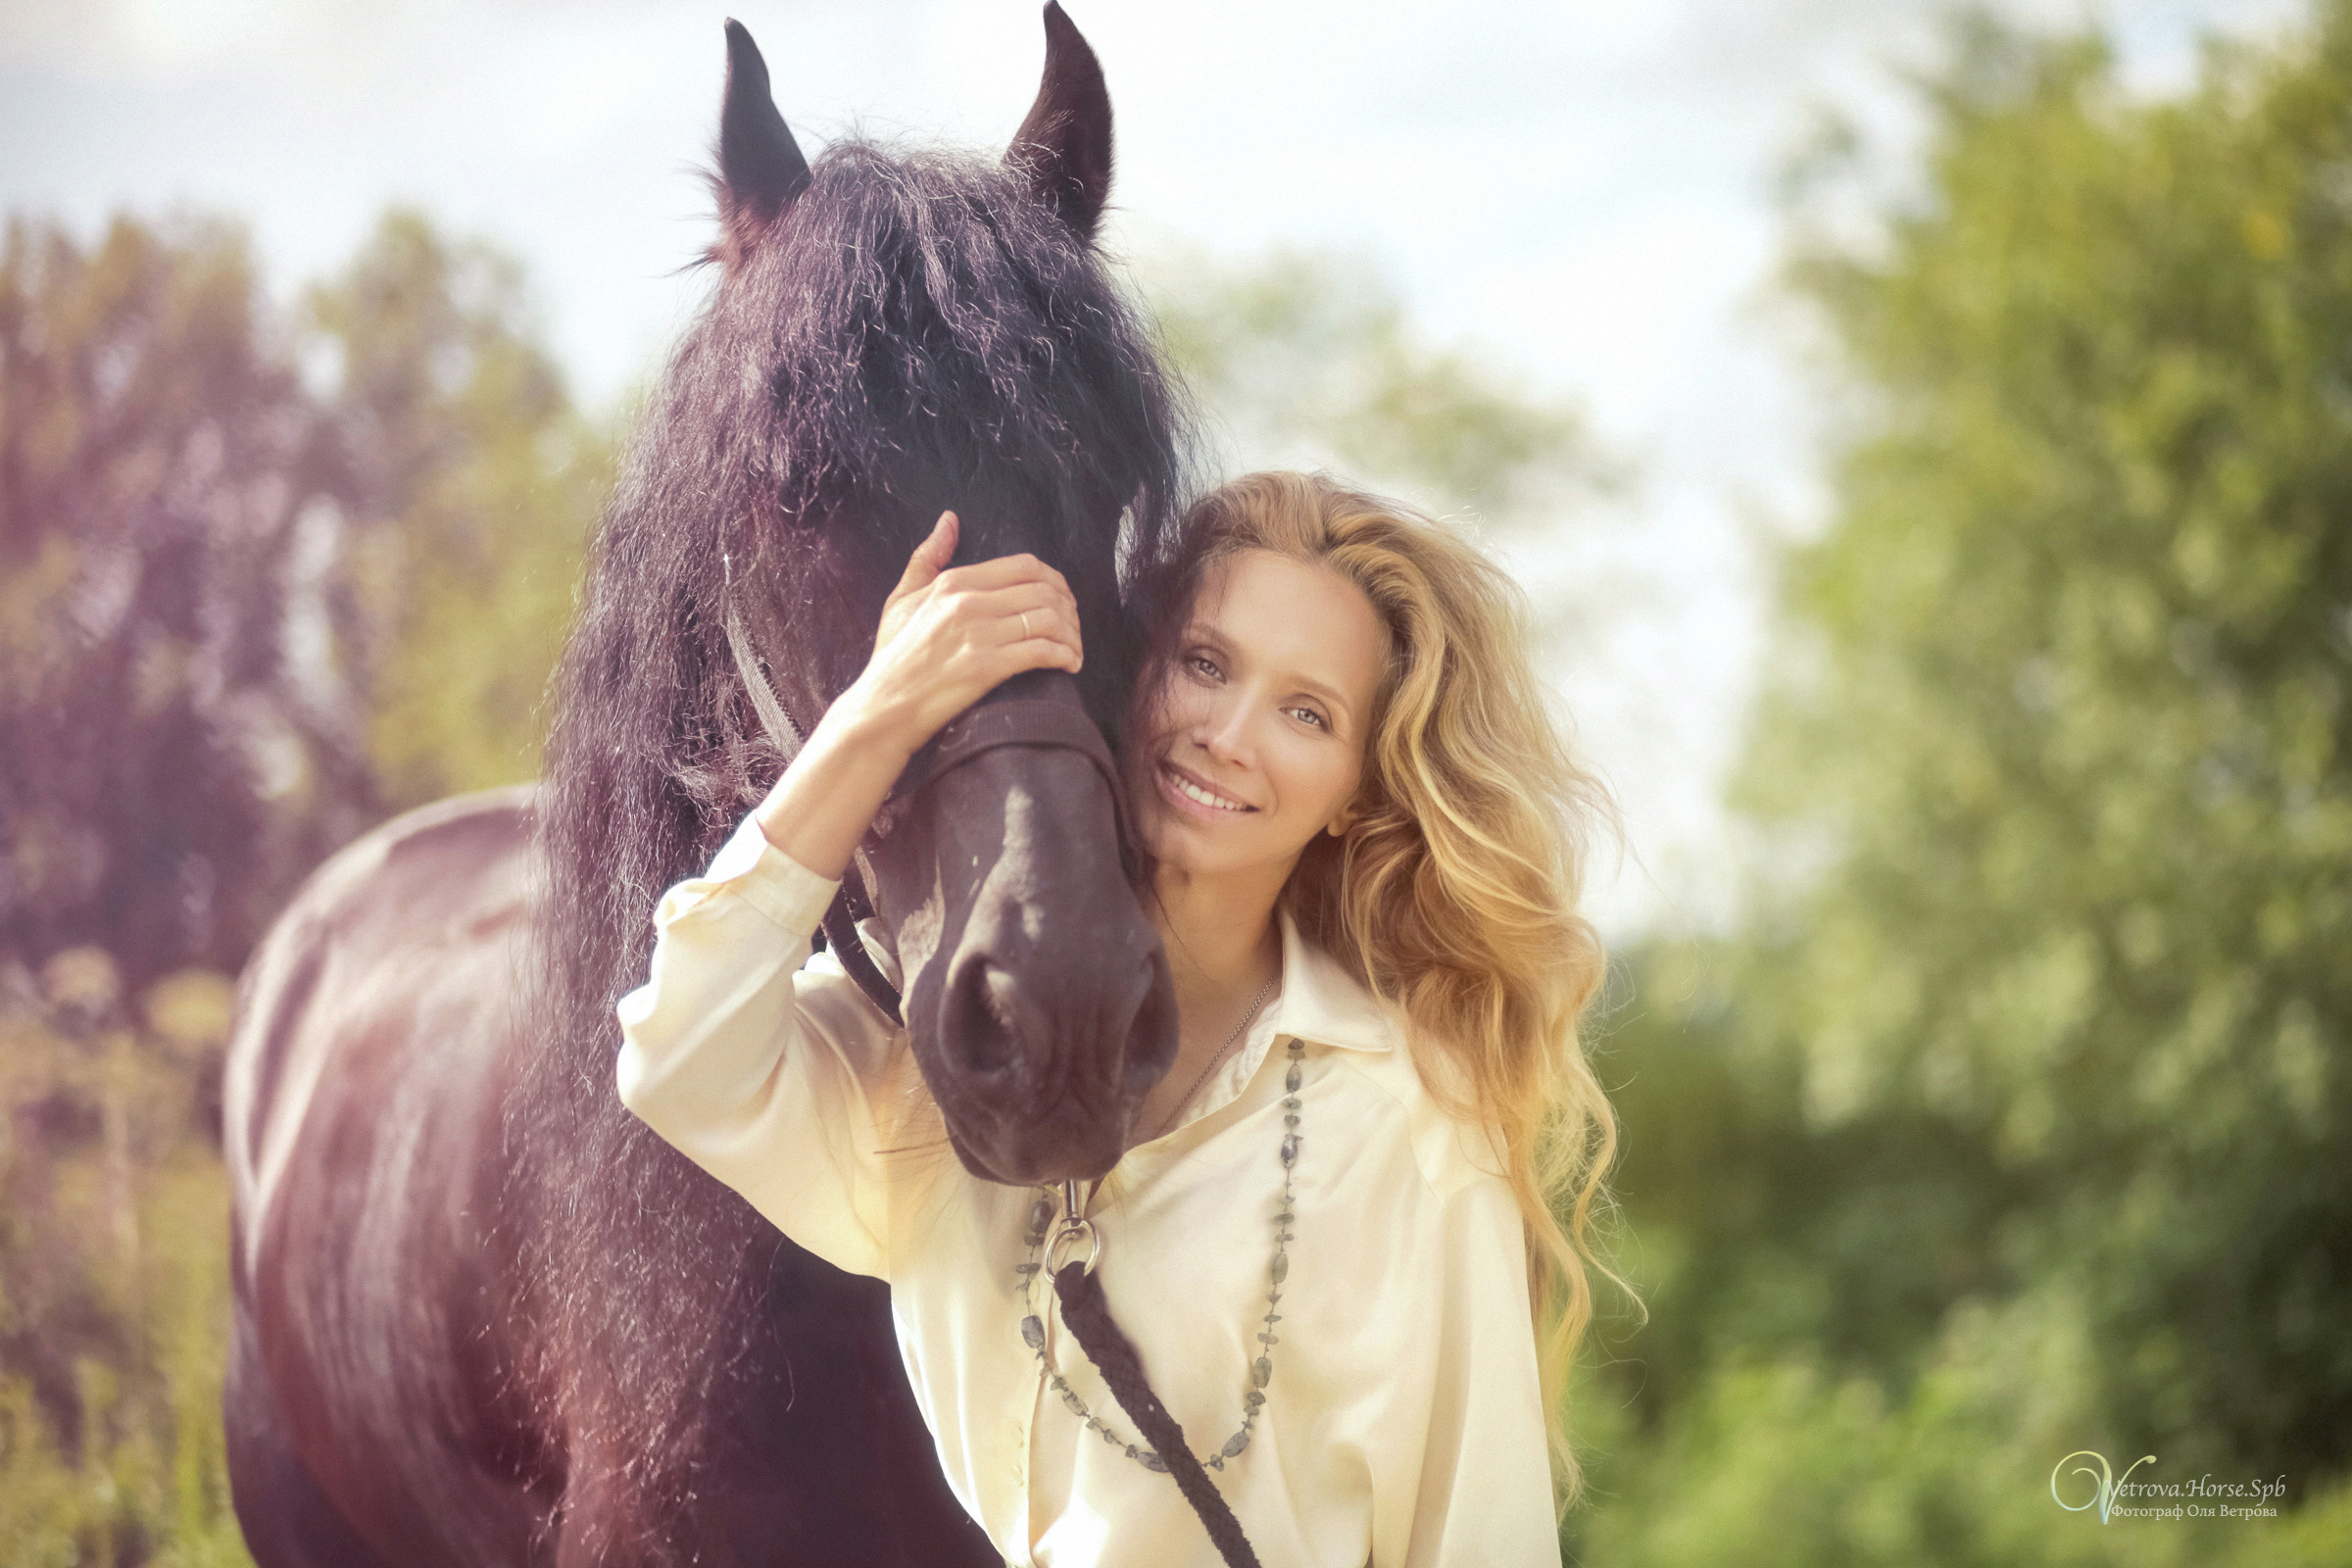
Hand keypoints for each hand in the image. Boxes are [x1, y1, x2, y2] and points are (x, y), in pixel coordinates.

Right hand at [752, 512, 1079, 878]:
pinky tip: (1069, 664)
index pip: (1025, 566)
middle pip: (1044, 591)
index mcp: (954, 581)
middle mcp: (968, 602)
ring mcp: (978, 634)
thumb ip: (927, 557)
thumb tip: (949, 519)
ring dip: (1072, 635)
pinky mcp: (986, 667)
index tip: (1062, 600)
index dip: (1055, 580)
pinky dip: (1064, 655)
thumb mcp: (902, 598)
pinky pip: (1042, 651)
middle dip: (1069, 609)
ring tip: (1074, 650)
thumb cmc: (894, 656)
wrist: (884, 707)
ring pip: (1048, 619)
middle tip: (1073, 628)